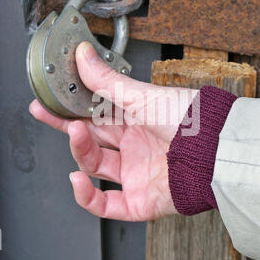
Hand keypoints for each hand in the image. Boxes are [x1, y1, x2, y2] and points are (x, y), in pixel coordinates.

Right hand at [29, 42, 196, 220]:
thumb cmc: (190, 119)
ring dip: (79, 151)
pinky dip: (87, 196)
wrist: (216, 149)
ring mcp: (137, 173)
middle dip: (67, 126)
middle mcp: (135, 146)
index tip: (50, 97)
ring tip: (74, 132)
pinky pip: (107, 205)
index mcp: (137, 120)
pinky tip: (77, 179)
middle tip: (44, 110)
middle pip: (92, 139)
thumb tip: (82, 54)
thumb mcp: (142, 96)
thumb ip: (106, 81)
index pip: (95, 114)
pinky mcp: (141, 200)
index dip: (72, 107)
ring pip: (96, 167)